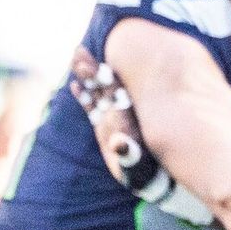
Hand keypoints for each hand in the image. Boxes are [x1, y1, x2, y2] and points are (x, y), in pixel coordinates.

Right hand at [68, 47, 152, 187]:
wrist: (154, 178)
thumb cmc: (145, 172)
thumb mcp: (137, 164)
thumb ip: (128, 152)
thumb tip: (118, 143)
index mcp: (126, 117)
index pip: (113, 90)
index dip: (102, 77)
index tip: (88, 65)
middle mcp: (119, 114)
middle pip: (104, 85)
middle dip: (90, 69)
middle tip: (77, 51)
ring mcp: (112, 119)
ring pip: (97, 92)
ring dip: (87, 76)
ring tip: (76, 56)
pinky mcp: (104, 129)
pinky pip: (92, 108)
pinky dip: (85, 97)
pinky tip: (76, 86)